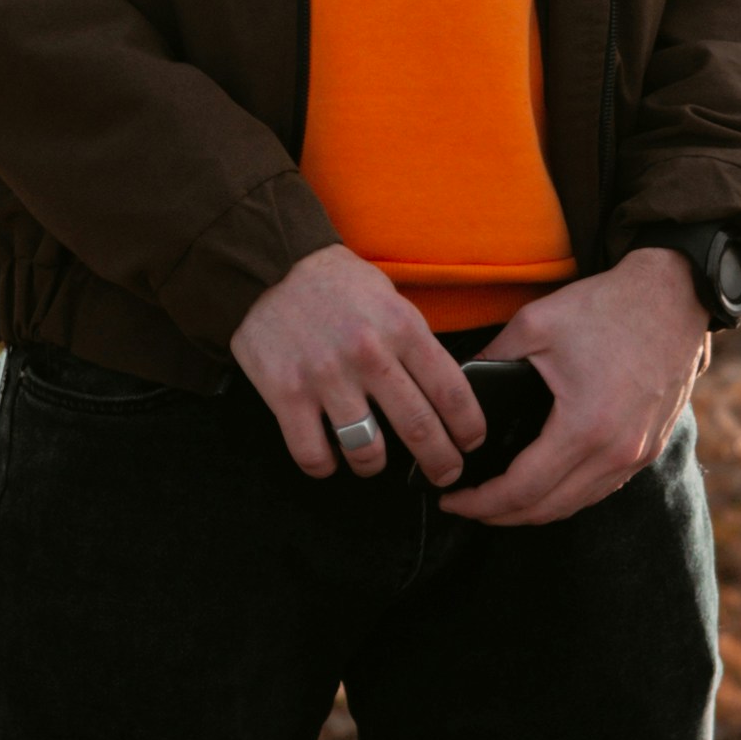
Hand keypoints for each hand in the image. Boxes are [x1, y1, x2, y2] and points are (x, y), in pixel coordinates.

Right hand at [231, 247, 485, 487]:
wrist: (270, 265)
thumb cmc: (336, 285)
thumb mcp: (389, 298)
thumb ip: (413, 342)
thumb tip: (442, 393)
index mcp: (401, 327)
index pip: (451, 391)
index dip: (469, 427)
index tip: (471, 443)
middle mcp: (368, 355)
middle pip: (419, 429)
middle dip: (440, 462)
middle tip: (445, 474)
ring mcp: (326, 377)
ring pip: (366, 451)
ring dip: (375, 466)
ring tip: (374, 462)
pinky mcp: (287, 394)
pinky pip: (313, 454)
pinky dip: (325, 467)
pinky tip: (330, 458)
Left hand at [440, 250, 708, 527]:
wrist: (674, 296)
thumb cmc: (606, 307)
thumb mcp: (534, 324)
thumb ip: (490, 360)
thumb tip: (459, 391)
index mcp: (584, 427)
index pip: (521, 489)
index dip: (480, 502)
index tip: (452, 500)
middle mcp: (616, 451)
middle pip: (547, 509)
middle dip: (500, 515)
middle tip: (466, 505)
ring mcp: (638, 453)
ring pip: (576, 505)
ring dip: (534, 510)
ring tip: (498, 500)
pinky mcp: (650, 446)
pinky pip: (601, 488)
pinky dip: (567, 495)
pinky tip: (543, 484)